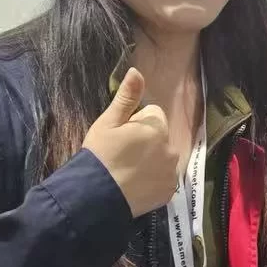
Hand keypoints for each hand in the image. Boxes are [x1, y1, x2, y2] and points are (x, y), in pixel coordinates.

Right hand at [82, 68, 177, 218]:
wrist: (95, 196)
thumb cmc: (100, 155)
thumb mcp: (108, 122)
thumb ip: (127, 97)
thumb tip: (137, 70)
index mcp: (158, 127)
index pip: (152, 115)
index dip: (135, 124)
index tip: (120, 137)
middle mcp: (172, 148)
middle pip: (160, 137)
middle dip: (146, 142)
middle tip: (122, 155)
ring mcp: (172, 171)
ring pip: (164, 158)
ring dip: (151, 161)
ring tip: (128, 172)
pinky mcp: (169, 191)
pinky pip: (164, 180)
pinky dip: (153, 181)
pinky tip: (136, 186)